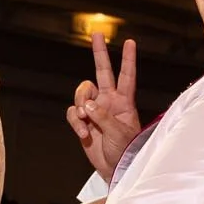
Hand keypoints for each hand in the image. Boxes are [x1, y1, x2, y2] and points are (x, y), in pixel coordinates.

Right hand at [65, 32, 141, 181]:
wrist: (115, 169)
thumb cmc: (125, 151)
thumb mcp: (118, 132)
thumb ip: (103, 116)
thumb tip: (87, 105)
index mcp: (124, 102)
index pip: (127, 76)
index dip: (128, 59)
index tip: (130, 42)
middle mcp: (109, 101)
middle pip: (102, 72)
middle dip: (100, 53)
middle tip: (97, 34)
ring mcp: (95, 110)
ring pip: (82, 93)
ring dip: (81, 105)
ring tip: (87, 123)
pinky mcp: (83, 122)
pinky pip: (74, 113)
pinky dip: (76, 122)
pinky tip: (83, 133)